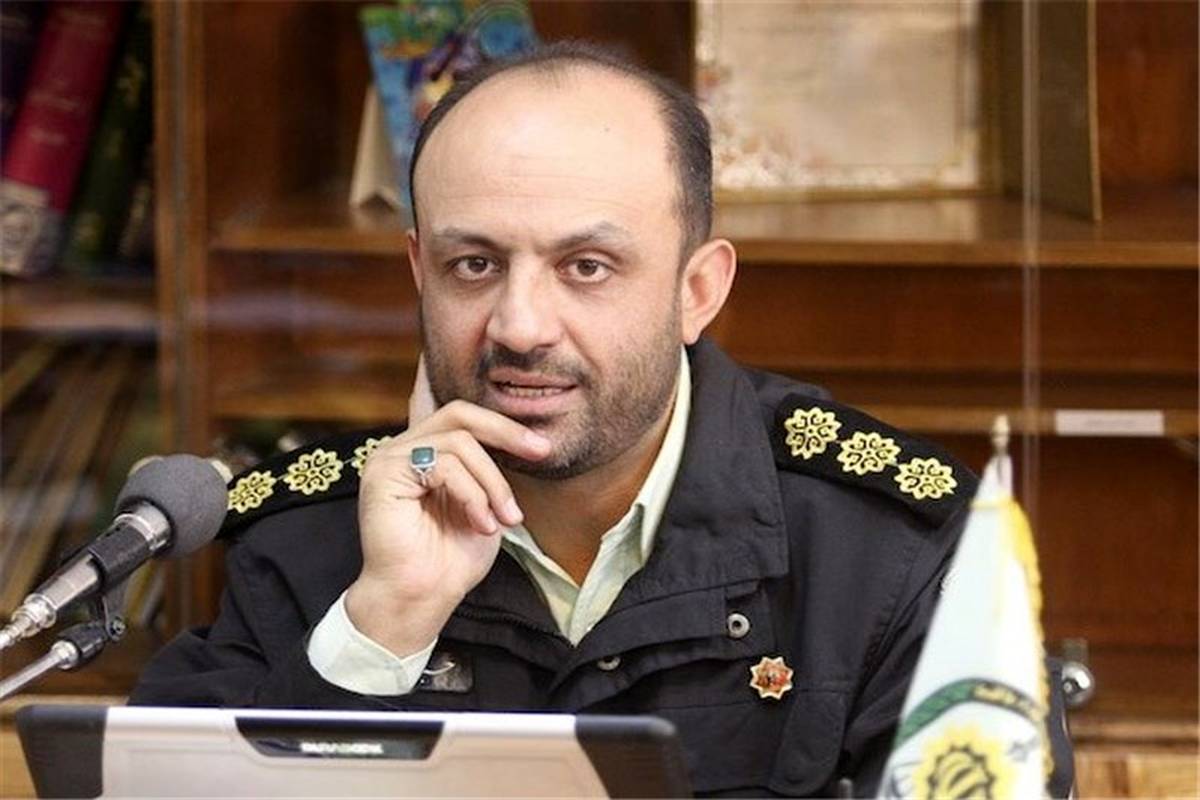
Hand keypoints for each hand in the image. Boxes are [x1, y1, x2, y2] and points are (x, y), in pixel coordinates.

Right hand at [345, 355, 550, 655]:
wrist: (420, 599)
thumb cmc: (450, 561)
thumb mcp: (485, 507)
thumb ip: (491, 473)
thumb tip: (524, 442)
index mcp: (425, 453)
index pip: (464, 419)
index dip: (504, 425)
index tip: (542, 447)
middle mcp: (403, 449)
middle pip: (460, 415)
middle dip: (507, 432)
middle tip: (540, 453)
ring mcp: (389, 458)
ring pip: (459, 443)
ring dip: (492, 482)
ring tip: (504, 518)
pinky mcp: (383, 473)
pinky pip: (443, 464)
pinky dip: (472, 493)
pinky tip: (482, 523)